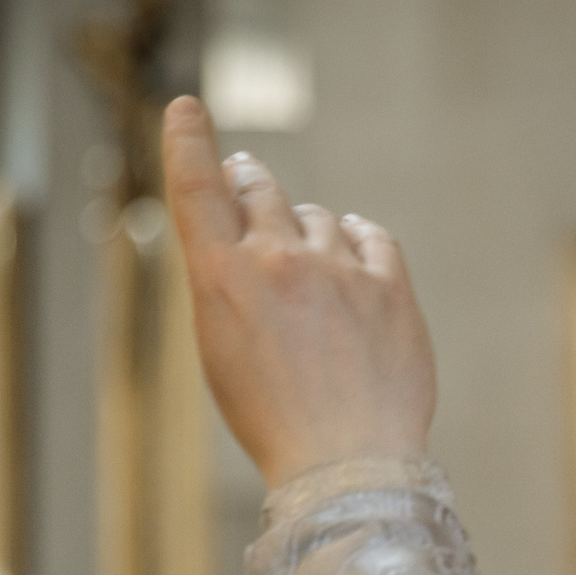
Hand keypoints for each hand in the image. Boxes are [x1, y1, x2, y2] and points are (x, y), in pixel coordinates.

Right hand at [160, 95, 435, 486]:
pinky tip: (354, 263)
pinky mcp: (389, 287)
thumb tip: (253, 236)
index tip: (186, 108)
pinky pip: (370, 236)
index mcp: (221, 280)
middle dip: (250, 183)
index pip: (197, 188)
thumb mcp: (223, 350)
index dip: (189, 142)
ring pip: (316, 217)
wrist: (347, 466)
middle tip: (247, 181)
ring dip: (308, 233)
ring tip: (309, 277)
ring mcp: (338, 271)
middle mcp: (278, 262)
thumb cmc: (276, 420)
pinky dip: (357, 243)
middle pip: (260, 189)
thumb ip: (232, 284)